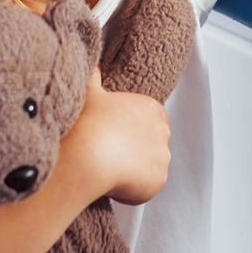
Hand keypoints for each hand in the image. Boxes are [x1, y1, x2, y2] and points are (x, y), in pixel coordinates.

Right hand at [67, 67, 171, 205]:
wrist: (87, 154)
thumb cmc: (87, 121)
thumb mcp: (90, 92)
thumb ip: (94, 76)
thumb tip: (91, 62)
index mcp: (151, 107)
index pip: (148, 122)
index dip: (130, 132)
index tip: (113, 138)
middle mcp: (164, 130)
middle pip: (151, 144)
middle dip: (134, 151)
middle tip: (109, 155)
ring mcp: (164, 156)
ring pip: (149, 167)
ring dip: (134, 171)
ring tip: (108, 169)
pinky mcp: (160, 180)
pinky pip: (147, 187)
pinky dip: (133, 190)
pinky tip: (114, 184)